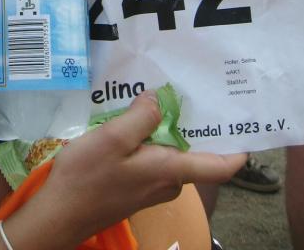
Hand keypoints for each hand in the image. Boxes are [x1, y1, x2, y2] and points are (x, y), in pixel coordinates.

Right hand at [34, 92, 245, 243]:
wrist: (59, 213)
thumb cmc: (87, 176)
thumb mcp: (113, 138)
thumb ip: (140, 117)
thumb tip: (159, 100)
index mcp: (170, 171)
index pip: (219, 167)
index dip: (237, 150)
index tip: (244, 126)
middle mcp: (168, 182)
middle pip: (191, 153)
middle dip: (187, 124)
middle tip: (182, 89)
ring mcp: (151, 188)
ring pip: (169, 154)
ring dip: (161, 129)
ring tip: (148, 99)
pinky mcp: (135, 188)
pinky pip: (152, 159)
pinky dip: (146, 140)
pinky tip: (127, 122)